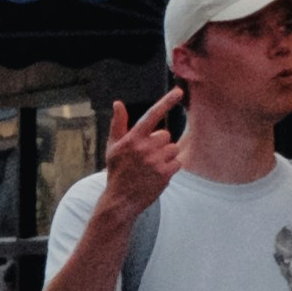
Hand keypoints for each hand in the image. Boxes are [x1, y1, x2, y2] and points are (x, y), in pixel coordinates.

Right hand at [97, 87, 186, 224]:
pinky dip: (171, 167)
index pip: (152, 115)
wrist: (121, 199)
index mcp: (132, 138)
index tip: (178, 92)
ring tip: (152, 165)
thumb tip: (118, 103)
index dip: (166, 102)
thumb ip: (118, 124)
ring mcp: (156, 160)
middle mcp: (145, 147)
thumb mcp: (112, 146)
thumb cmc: (117, 171)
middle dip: (160, 143)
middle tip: (148, 155)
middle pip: (165, 135)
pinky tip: (158, 173)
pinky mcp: (165, 173)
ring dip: (166, 155)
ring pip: (173, 148)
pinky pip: (177, 162)